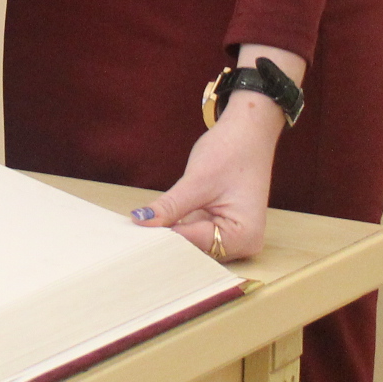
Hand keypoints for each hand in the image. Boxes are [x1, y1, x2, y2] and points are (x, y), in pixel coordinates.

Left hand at [130, 48, 302, 261]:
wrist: (248, 132)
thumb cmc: (231, 152)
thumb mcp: (197, 181)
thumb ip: (170, 206)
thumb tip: (140, 221)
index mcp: (244, 236)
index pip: (195, 246)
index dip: (165, 239)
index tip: (136, 236)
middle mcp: (243, 244)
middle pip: (194, 250)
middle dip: (166, 239)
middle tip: (134, 230)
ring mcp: (233, 237)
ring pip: (191, 243)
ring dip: (170, 233)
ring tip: (142, 227)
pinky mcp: (221, 227)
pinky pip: (194, 233)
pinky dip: (176, 226)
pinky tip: (157, 220)